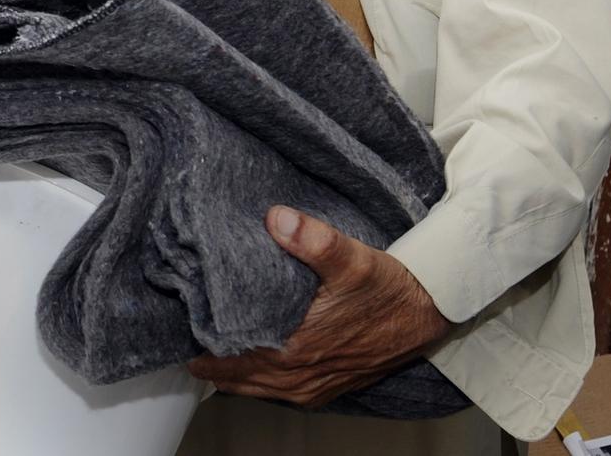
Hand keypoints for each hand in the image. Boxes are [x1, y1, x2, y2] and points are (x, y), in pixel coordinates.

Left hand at [186, 206, 450, 408]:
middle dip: (208, 354)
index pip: (229, 354)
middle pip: (233, 375)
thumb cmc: (390, 289)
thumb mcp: (354, 258)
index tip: (180, 317)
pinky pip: (275, 390)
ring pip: (252, 386)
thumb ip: (314, 240)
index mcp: (296, 349)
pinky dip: (254, 377)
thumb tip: (277, 219)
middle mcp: (299, 377)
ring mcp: (312, 387)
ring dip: (230, 368)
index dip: (201, 337)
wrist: (429, 314)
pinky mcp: (324, 388)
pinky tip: (246, 355)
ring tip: (205, 341)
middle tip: (185, 326)